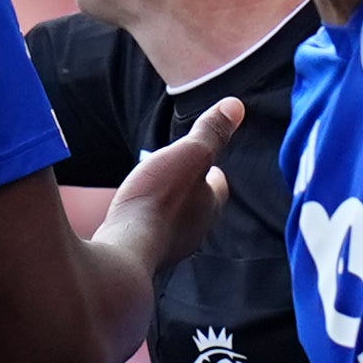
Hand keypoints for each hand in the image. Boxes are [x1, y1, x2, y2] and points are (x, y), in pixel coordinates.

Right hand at [94, 97, 236, 281]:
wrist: (126, 249)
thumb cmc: (159, 199)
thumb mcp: (189, 154)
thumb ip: (211, 133)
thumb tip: (236, 105)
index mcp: (210, 206)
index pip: (219, 188)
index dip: (214, 174)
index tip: (209, 165)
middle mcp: (194, 231)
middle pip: (198, 207)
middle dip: (191, 192)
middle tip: (180, 177)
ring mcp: (169, 247)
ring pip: (174, 223)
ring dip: (168, 209)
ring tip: (157, 195)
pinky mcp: (143, 256)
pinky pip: (150, 234)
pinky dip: (148, 224)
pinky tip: (136, 219)